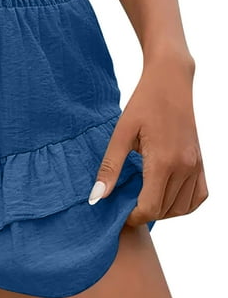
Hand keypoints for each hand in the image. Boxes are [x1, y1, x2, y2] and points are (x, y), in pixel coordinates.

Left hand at [88, 54, 208, 226]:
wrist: (170, 81)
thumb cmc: (142, 104)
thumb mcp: (120, 134)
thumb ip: (109, 168)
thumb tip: (96, 197)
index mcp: (163, 161)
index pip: (150, 207)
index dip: (132, 217)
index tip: (118, 212)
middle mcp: (185, 167)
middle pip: (165, 210)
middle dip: (144, 214)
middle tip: (124, 207)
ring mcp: (197, 166)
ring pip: (183, 208)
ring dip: (162, 211)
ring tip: (141, 201)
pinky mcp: (201, 162)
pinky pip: (199, 196)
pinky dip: (183, 204)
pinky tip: (164, 196)